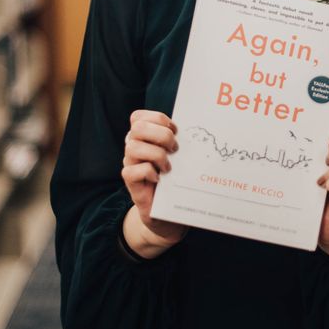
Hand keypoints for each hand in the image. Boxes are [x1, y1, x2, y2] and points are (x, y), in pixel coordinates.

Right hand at [121, 109, 188, 246]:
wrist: (168, 211)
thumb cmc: (175, 178)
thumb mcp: (178, 156)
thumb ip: (179, 141)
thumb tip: (199, 127)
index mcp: (143, 136)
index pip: (138, 116)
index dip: (157, 118)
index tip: (175, 129)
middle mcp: (133, 147)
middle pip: (137, 128)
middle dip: (161, 135)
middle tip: (175, 148)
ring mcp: (130, 164)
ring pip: (133, 147)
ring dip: (156, 155)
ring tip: (168, 167)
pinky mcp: (130, 182)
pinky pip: (131, 171)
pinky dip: (148, 172)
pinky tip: (160, 179)